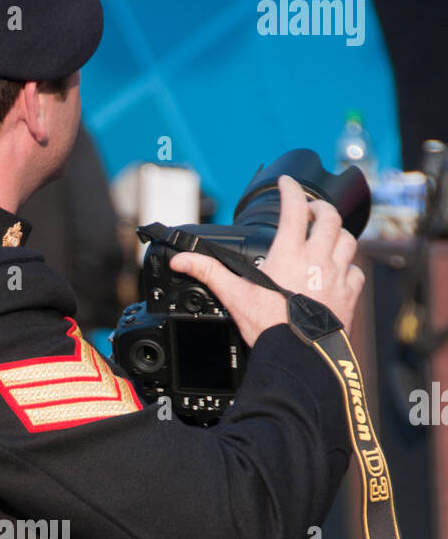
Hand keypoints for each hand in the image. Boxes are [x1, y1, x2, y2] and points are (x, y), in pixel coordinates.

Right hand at [169, 174, 365, 346]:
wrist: (298, 355)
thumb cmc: (268, 326)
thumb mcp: (234, 296)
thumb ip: (210, 272)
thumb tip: (182, 260)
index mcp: (289, 253)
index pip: (294, 208)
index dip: (290, 189)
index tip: (286, 182)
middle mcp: (317, 258)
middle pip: (330, 217)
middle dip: (321, 208)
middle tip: (311, 210)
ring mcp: (337, 275)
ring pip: (347, 240)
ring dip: (337, 234)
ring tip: (327, 237)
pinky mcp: (349, 294)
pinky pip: (355, 272)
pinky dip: (349, 267)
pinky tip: (339, 271)